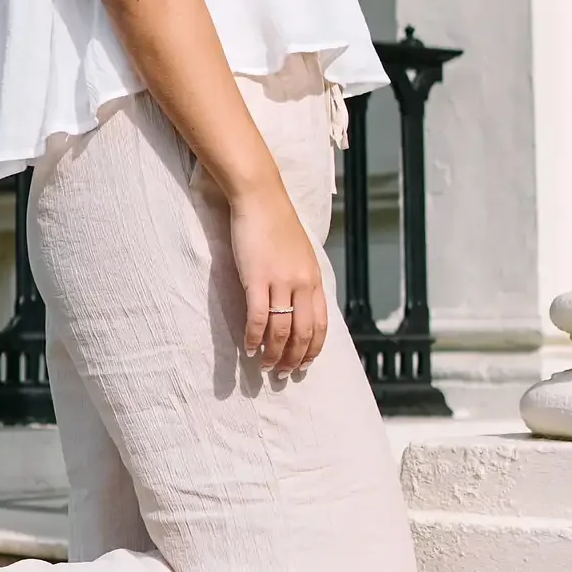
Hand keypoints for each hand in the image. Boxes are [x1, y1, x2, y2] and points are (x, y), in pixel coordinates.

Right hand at [231, 181, 328, 376]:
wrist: (260, 198)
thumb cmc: (277, 223)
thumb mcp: (301, 253)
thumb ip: (302, 278)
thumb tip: (300, 302)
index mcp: (314, 279)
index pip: (321, 324)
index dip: (313, 349)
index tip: (305, 364)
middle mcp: (302, 283)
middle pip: (304, 333)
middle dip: (295, 358)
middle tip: (284, 373)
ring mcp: (280, 281)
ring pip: (282, 330)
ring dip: (274, 353)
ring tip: (266, 366)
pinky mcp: (256, 278)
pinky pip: (259, 317)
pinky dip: (255, 337)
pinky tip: (249, 347)